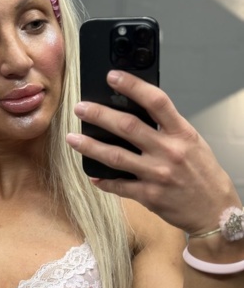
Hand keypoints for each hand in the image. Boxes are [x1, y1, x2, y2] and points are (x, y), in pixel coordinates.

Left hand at [67, 70, 240, 234]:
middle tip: (80, 108)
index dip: (133, 86)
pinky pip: (119, 186)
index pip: (156, 101)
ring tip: (73, 138)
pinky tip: (92, 175)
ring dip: (90, 146)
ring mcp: (157, 175)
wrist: (214, 211)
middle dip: (99, 115)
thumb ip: (167, 129)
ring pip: (115, 156)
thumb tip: (136, 114)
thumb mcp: (192, 143)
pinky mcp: (149, 196)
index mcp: (182, 134)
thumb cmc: (203, 174)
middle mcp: (169, 152)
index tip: (113, 76)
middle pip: (127, 127)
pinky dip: (103, 180)